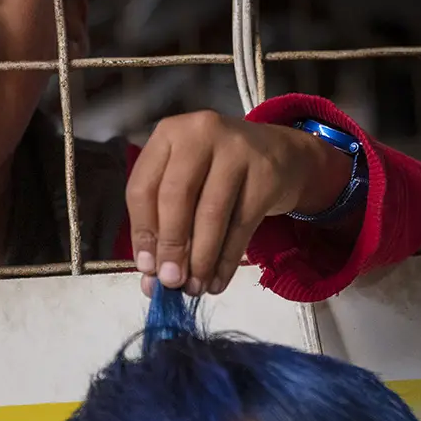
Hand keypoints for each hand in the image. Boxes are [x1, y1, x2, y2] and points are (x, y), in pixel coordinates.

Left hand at [127, 112, 353, 296]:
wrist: (278, 154)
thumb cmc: (218, 172)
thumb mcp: (187, 183)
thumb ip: (164, 224)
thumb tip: (151, 280)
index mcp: (169, 134)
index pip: (143, 187)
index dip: (142, 232)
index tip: (146, 268)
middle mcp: (201, 133)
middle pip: (176, 197)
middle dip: (171, 247)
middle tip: (171, 282)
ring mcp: (237, 149)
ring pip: (211, 214)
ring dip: (201, 259)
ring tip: (194, 288)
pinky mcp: (266, 172)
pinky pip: (242, 225)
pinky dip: (227, 259)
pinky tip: (217, 280)